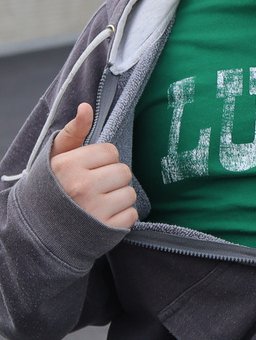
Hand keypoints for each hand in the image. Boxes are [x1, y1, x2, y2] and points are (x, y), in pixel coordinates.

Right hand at [50, 103, 137, 228]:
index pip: (111, 151)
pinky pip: (132, 214)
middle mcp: (81, 186)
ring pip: (130, 193)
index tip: (90, 169)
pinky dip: (122, 216)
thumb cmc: (52, 189)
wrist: (39, 231)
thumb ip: (74, 132)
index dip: (103, 160)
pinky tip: (104, 217)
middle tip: (95, 187)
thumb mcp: (56, 158)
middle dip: (113, 178)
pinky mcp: (106, 228)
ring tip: (99, 203)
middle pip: (124, 171)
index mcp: (68, 165)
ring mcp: (95, 209)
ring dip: (118, 198)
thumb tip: (87, 107)